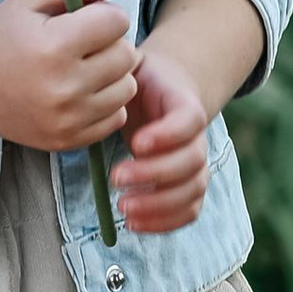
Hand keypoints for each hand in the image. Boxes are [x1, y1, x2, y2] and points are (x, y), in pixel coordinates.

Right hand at [0, 0, 141, 152]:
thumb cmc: (3, 30)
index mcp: (53, 46)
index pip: (117, 21)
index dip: (101, 14)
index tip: (78, 20)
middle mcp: (61, 88)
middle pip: (126, 56)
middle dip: (109, 43)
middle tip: (79, 44)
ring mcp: (65, 120)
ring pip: (127, 88)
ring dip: (112, 75)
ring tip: (81, 67)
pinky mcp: (66, 141)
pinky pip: (116, 118)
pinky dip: (104, 103)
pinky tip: (78, 92)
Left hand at [114, 37, 213, 235]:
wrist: (163, 90)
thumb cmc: (139, 80)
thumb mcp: (130, 67)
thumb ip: (120, 71)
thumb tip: (95, 80)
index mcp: (184, 104)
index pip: (190, 120)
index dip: (167, 135)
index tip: (135, 142)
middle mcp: (197, 137)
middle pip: (192, 161)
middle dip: (154, 175)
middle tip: (116, 178)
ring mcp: (195, 163)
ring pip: (193, 190)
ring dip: (159, 205)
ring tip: (123, 208)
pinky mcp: (187, 186)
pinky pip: (189, 210)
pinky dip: (166, 222)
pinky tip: (133, 224)